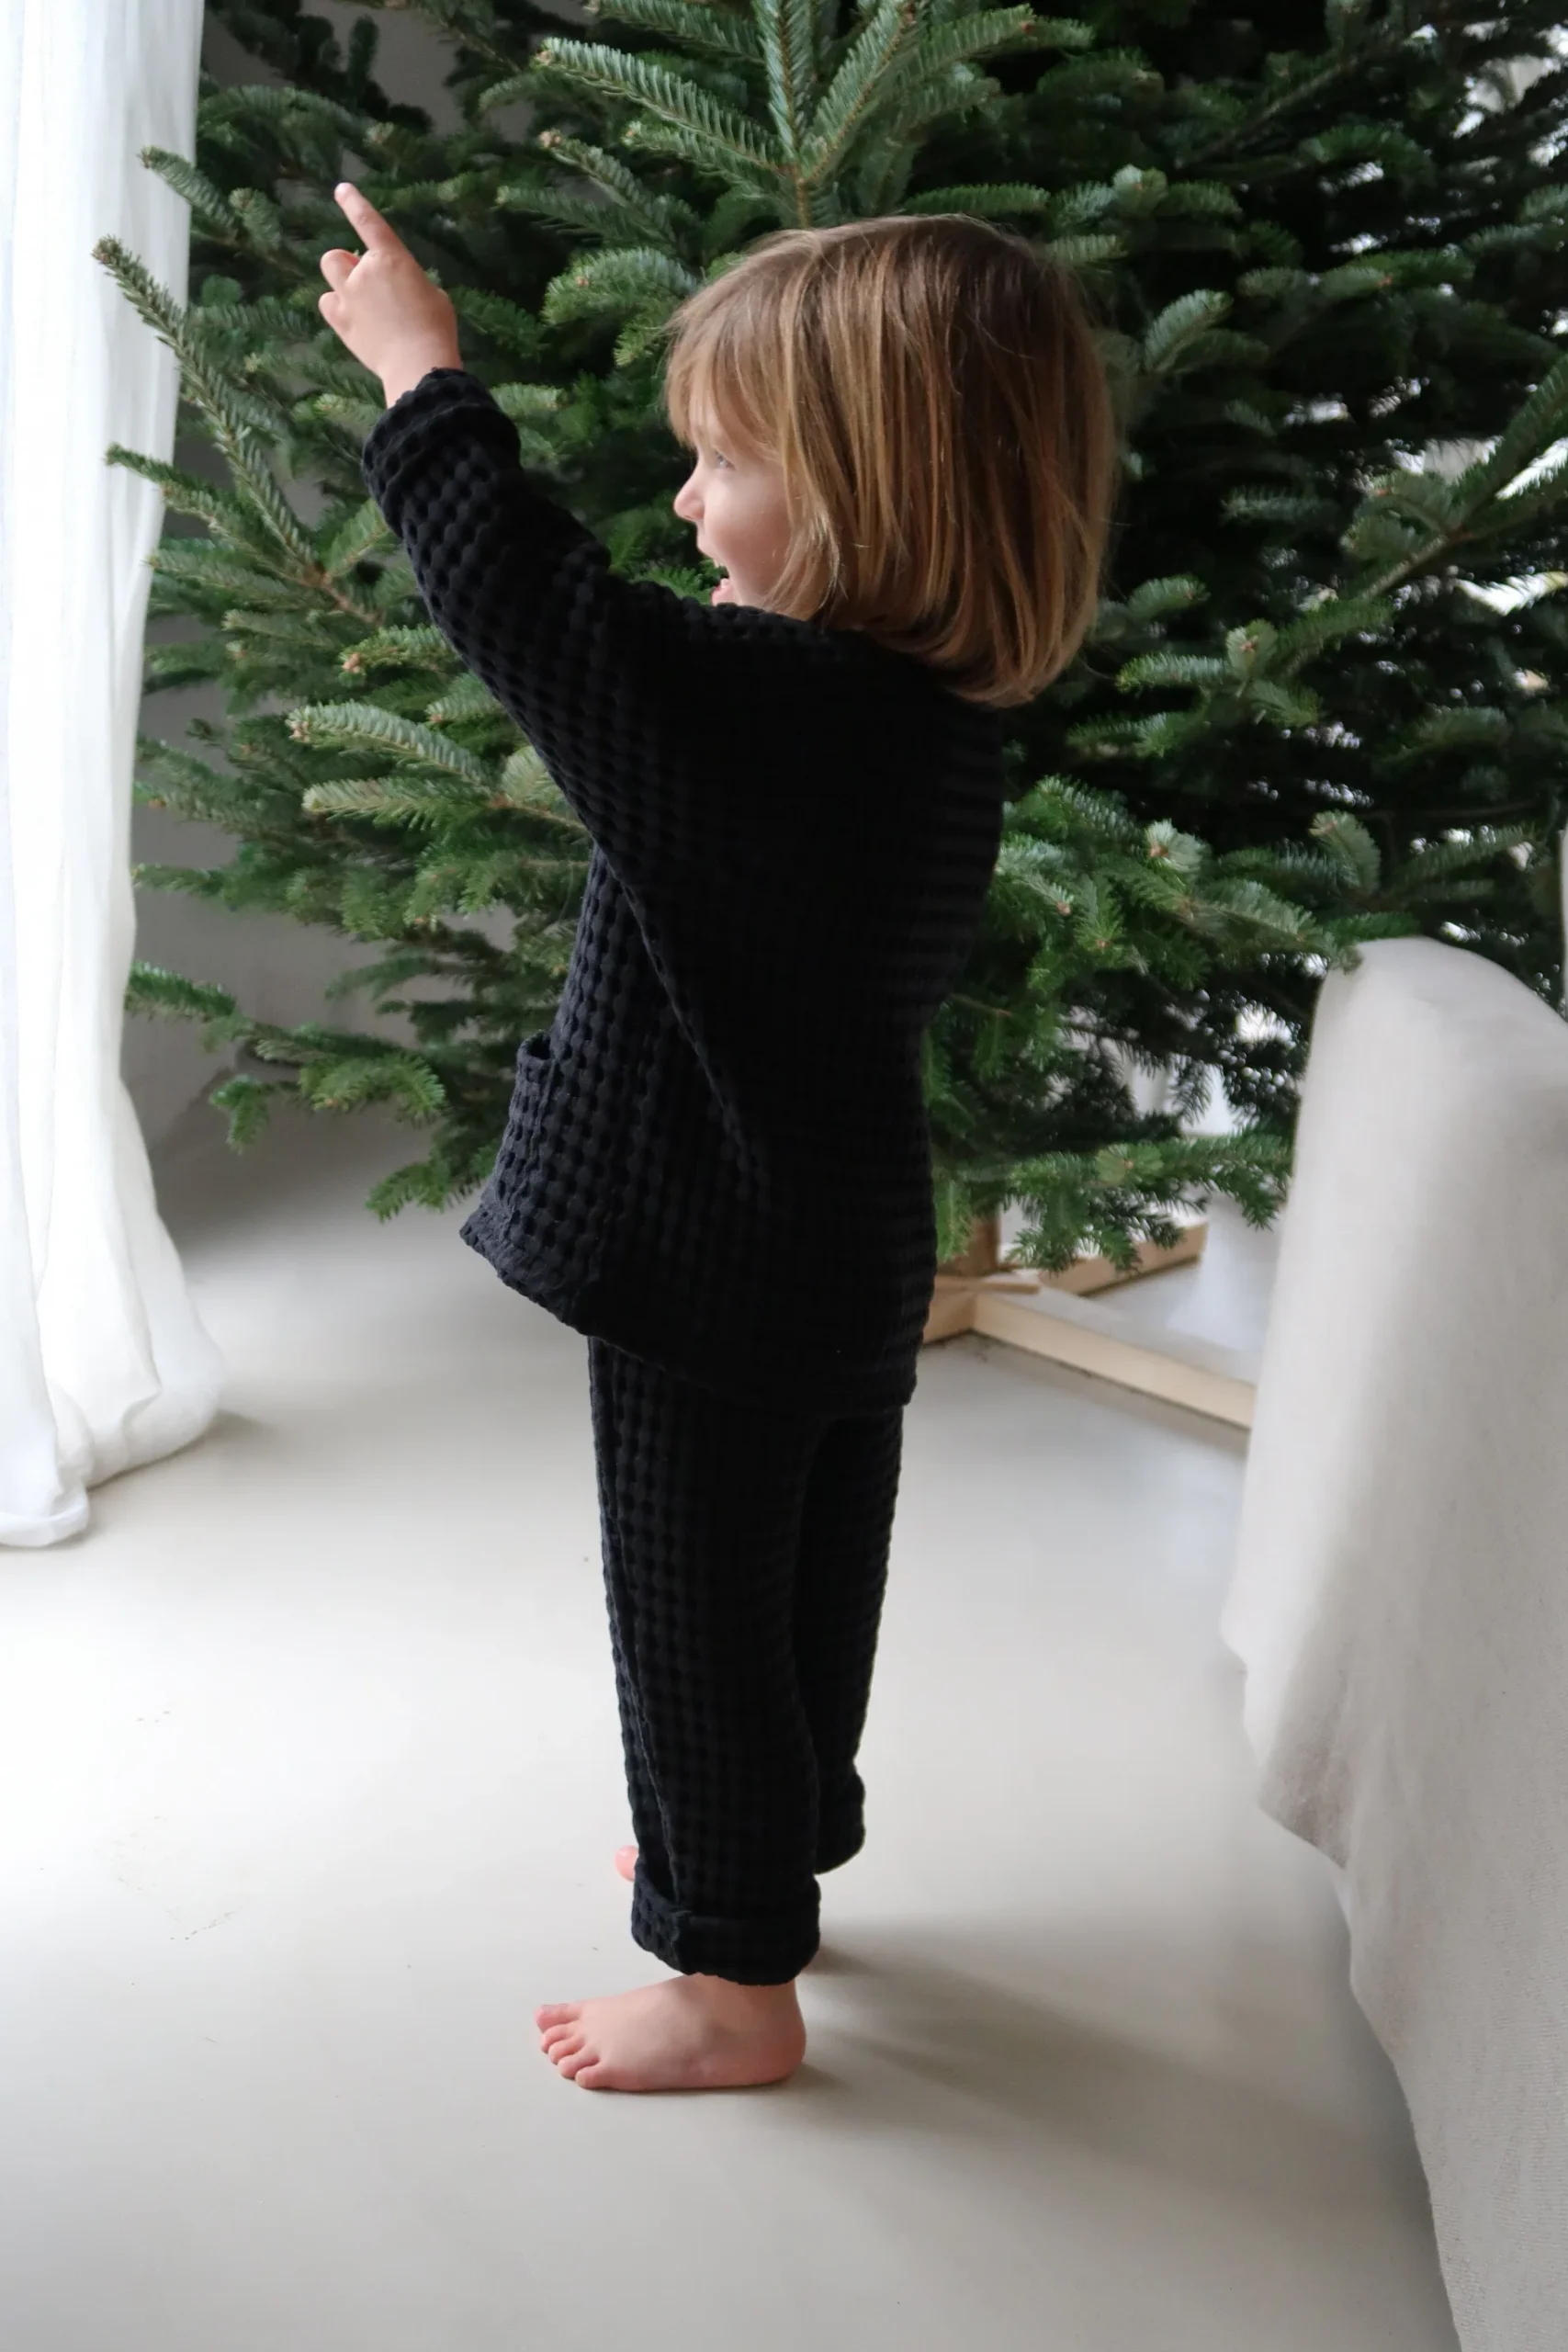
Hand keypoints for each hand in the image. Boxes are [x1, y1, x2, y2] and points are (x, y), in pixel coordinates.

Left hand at [318, 181, 460, 402]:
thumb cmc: (436, 328)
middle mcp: (364, 272)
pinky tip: (352, 320)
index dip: (353, 203)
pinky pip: (327, 302)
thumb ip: (409, 282)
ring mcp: (349, 297)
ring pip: (330, 271)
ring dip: (341, 280)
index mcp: (392, 259)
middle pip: (339, 254)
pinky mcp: (341, 322)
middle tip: (366, 282)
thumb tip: (397, 286)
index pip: (368, 223)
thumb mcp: (432, 295)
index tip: (341, 189)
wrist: (418, 365)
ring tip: (358, 300)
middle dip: (349, 263)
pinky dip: (336, 306)